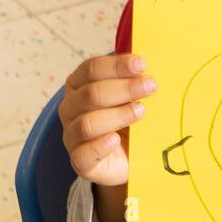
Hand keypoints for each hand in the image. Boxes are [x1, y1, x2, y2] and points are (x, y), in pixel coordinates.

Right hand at [59, 54, 157, 187]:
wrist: (131, 157)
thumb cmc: (131, 120)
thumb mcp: (134, 96)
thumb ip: (136, 79)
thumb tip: (150, 60)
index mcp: (79, 85)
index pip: (91, 69)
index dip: (116, 66)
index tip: (142, 64)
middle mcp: (71, 108)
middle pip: (91, 94)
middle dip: (124, 88)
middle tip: (151, 86)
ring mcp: (72, 136)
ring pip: (87, 123)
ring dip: (117, 115)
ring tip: (141, 112)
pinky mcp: (80, 162)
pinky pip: (83, 155)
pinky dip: (100, 146)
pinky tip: (116, 140)